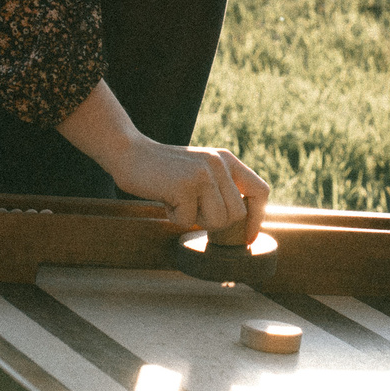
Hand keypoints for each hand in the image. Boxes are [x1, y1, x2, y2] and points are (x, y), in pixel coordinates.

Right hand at [54, 83, 270, 241]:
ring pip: (216, 221)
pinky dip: (174, 217)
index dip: (257, 218)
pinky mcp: (185, 185)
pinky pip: (189, 220)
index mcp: (227, 159)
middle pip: (236, 215)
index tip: (246, 237)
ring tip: (178, 201)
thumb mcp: (200, 171)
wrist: (129, 153)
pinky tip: (165, 199)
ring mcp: (203, 174)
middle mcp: (219, 164)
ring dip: (194, 219)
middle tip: (191, 210)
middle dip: (214, 222)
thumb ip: (221, 188)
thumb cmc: (164, 171)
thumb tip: (242, 224)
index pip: (260, 191)